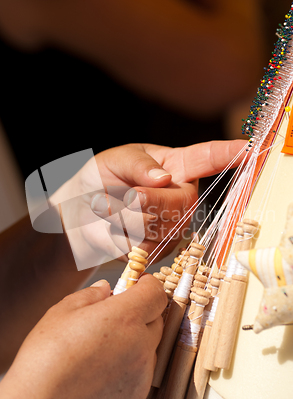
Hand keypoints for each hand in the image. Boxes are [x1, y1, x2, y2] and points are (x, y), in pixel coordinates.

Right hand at [0, 274, 166, 398]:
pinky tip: (101, 372)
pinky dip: (129, 368)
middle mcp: (141, 345)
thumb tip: (105, 289)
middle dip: (140, 313)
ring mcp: (142, 374)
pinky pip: (141, 374)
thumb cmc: (46, 358)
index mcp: (125, 317)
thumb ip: (91, 295)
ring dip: (135, 341)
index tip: (138, 284)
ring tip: (102, 349)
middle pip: (156, 320)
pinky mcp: (136, 397)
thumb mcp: (63, 312)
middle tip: (114, 317)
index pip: (156, 294)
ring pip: (149, 348)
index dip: (148, 285)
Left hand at [51, 140, 246, 269]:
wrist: (78, 215)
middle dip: (148, 200)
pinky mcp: (157, 249)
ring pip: (163, 226)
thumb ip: (138, 164)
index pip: (206, 159)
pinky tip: (111, 227)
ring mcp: (171, 225)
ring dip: (128, 217)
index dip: (227, 154)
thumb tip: (164, 179)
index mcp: (174, 167)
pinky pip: (146, 245)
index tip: (248, 149)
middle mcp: (179, 196)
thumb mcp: (114, 160)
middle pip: (182, 203)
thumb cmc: (98, 180)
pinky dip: (121, 235)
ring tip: (109, 207)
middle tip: (123, 195)